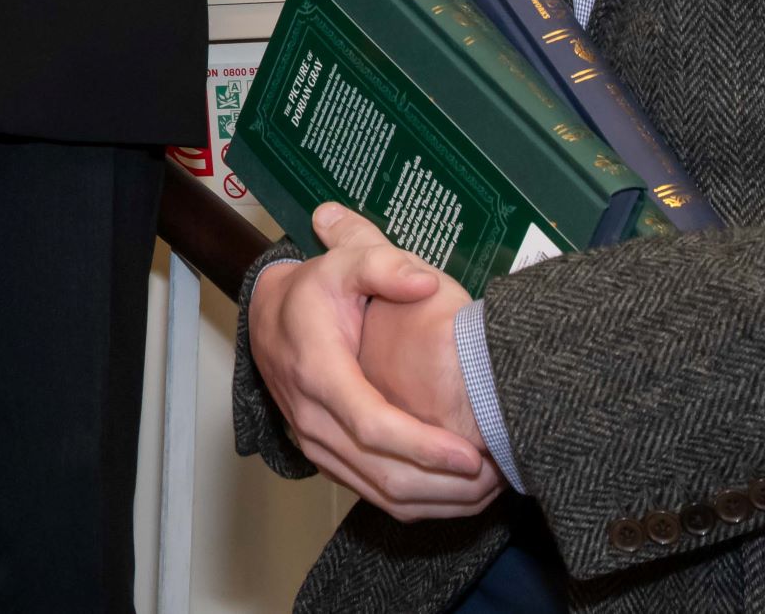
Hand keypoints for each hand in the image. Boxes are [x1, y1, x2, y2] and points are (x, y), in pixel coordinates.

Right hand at [248, 208, 501, 523]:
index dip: (423, 447)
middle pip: (382, 473)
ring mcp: (316, 445)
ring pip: (380, 495)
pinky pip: (373, 495)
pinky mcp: (327, 459)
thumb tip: (424, 283)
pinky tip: (455, 491)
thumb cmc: (311, 293)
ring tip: (486, 487)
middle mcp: (313, 419)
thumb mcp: (341, 262)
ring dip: (436, 500)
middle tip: (496, 476)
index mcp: (319, 372)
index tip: (470, 454)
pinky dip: (417, 502)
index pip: (372, 426)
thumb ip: (382, 263)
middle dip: (444, 484)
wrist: (268, 320)